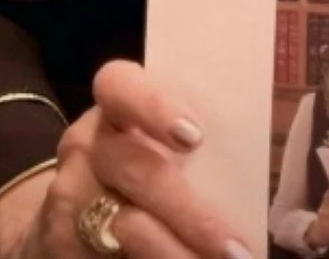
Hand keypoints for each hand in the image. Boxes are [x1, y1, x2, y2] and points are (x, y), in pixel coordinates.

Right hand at [0, 60, 252, 258]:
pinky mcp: (61, 244)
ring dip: (175, 252)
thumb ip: (191, 130)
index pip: (119, 86)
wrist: (70, 206)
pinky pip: (108, 258)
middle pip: (136, 172)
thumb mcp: (154, 133)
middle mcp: (86, 146)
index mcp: (113, 106)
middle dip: (190, 213)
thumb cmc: (141, 156)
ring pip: (124, 228)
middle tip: (234, 245)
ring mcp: (69, 198)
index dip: (153, 106)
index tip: (195, 137)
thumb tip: (267, 134)